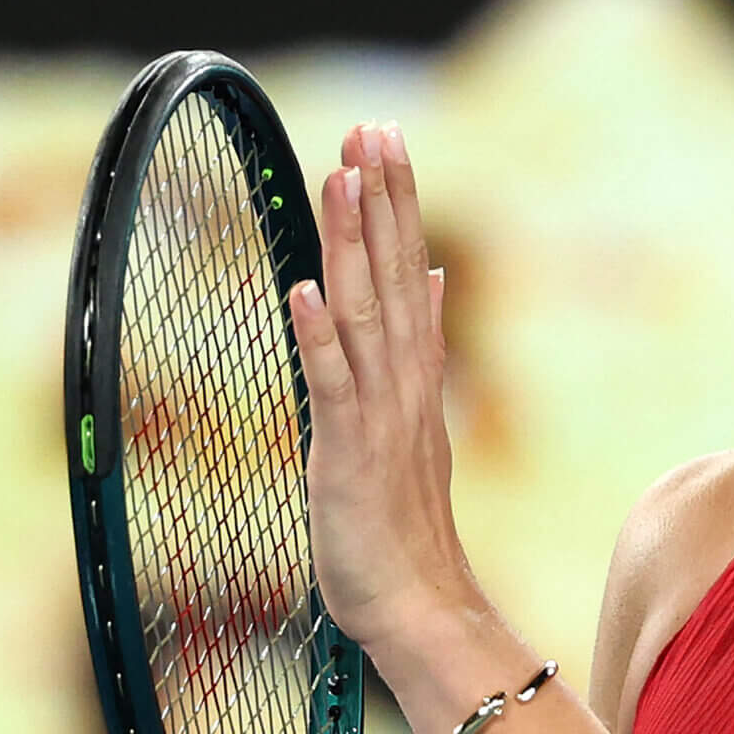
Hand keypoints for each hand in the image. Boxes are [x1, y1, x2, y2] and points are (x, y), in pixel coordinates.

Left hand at [289, 121, 472, 654]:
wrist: (420, 606)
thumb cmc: (402, 526)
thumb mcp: (412, 422)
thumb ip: (421, 345)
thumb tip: (431, 279)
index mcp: (414, 374)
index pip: (408, 270)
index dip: (396, 203)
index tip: (384, 138)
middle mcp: (404, 383)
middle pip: (395, 274)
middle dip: (384, 199)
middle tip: (374, 128)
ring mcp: (380, 415)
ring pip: (366, 313)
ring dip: (353, 245)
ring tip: (342, 178)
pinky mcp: (350, 454)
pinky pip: (333, 386)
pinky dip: (319, 337)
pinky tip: (303, 288)